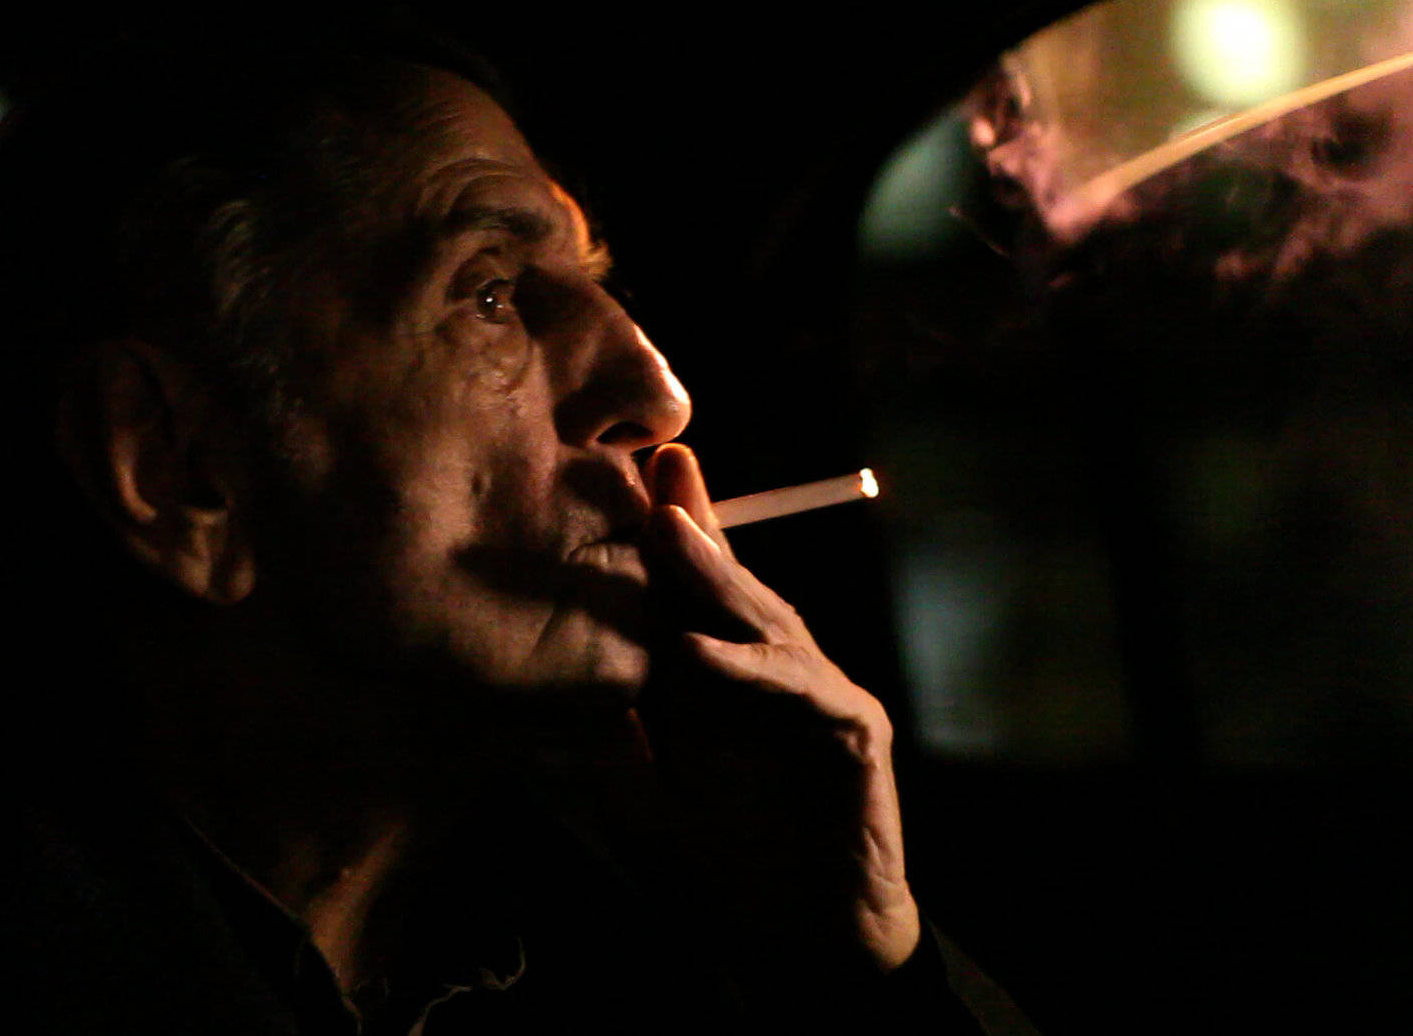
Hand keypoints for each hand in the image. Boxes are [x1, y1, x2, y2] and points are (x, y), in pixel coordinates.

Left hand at [636, 443, 920, 973]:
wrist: (807, 944)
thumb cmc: (730, 871)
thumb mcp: (647, 798)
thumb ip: (616, 742)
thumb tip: (558, 693)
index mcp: (724, 683)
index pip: (690, 598)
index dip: (662, 537)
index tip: (620, 477)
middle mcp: (773, 676)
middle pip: (730, 589)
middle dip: (690, 525)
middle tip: (653, 468)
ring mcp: (820, 696)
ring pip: (766, 622)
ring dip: (715, 577)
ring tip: (666, 530)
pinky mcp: (855, 733)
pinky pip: (801, 690)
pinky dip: (749, 670)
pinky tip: (699, 650)